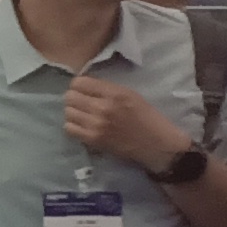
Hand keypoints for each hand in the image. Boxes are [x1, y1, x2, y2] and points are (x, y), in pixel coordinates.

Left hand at [64, 74, 189, 174]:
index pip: (79, 82)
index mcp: (114, 93)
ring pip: (68, 112)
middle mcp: (102, 107)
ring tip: (83, 115)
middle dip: (74, 98)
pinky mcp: (93, 139)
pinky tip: (83, 126)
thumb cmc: (148, 117)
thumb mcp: (131, 95)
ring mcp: (96, 124)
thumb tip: (84, 85)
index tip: (84, 90)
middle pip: (70, 96)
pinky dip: (73, 126)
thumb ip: (107, 89)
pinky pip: (69, 128)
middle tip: (83, 103)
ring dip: (73, 112)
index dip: (79, 85)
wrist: (158, 144)